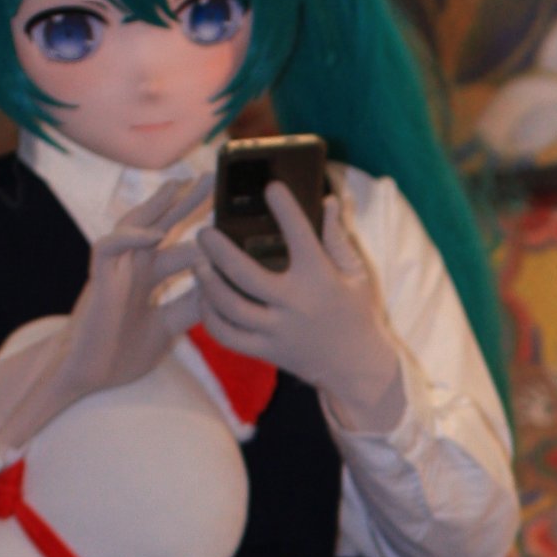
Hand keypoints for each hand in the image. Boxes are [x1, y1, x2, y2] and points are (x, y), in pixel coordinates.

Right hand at [0, 167, 207, 457]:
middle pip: (159, 225)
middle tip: (208, 179)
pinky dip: (130, 237)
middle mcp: (132, 268)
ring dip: (154, 206)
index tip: (230, 221)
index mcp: (148, 279)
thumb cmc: (120, 353)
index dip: (203, 236)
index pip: (180, 247)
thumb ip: (189, 308)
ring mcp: (114, 272)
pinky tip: (154, 232)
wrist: (86, 376)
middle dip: (182, 203)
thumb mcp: (167, 327)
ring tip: (178, 186)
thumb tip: (219, 291)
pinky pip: (108, 249)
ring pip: (132, 226)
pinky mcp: (99, 283)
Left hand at [191, 184, 403, 425]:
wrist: (357, 369)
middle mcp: (296, 304)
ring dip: (208, 283)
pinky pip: (227, 336)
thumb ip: (336, 237)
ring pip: (230, 307)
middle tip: (204, 232)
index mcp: (320, 279)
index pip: (301, 236)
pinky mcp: (266, 351)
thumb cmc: (357, 314)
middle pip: (246, 275)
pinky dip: (210, 316)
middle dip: (219, 250)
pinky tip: (205, 297)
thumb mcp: (355, 274)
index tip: (272, 187)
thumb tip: (327, 200)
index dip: (286, 209)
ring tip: (198, 263)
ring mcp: (278, 331)